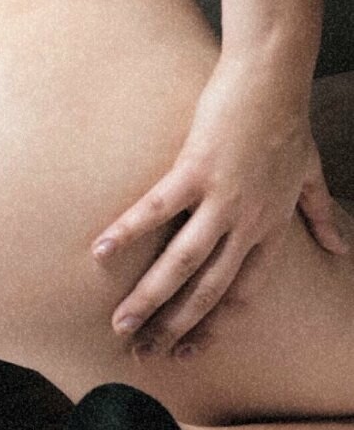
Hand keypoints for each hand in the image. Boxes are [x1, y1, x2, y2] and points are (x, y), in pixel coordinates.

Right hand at [91, 55, 348, 360]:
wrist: (274, 75)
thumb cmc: (288, 119)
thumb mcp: (310, 172)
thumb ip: (318, 213)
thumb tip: (341, 247)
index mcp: (271, 228)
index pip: (243, 293)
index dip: (215, 325)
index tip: (190, 349)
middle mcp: (248, 223)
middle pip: (208, 289)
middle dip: (175, 327)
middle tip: (143, 355)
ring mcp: (222, 198)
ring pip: (182, 263)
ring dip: (150, 299)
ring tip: (120, 326)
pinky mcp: (196, 169)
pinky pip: (156, 210)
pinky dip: (127, 232)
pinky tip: (98, 252)